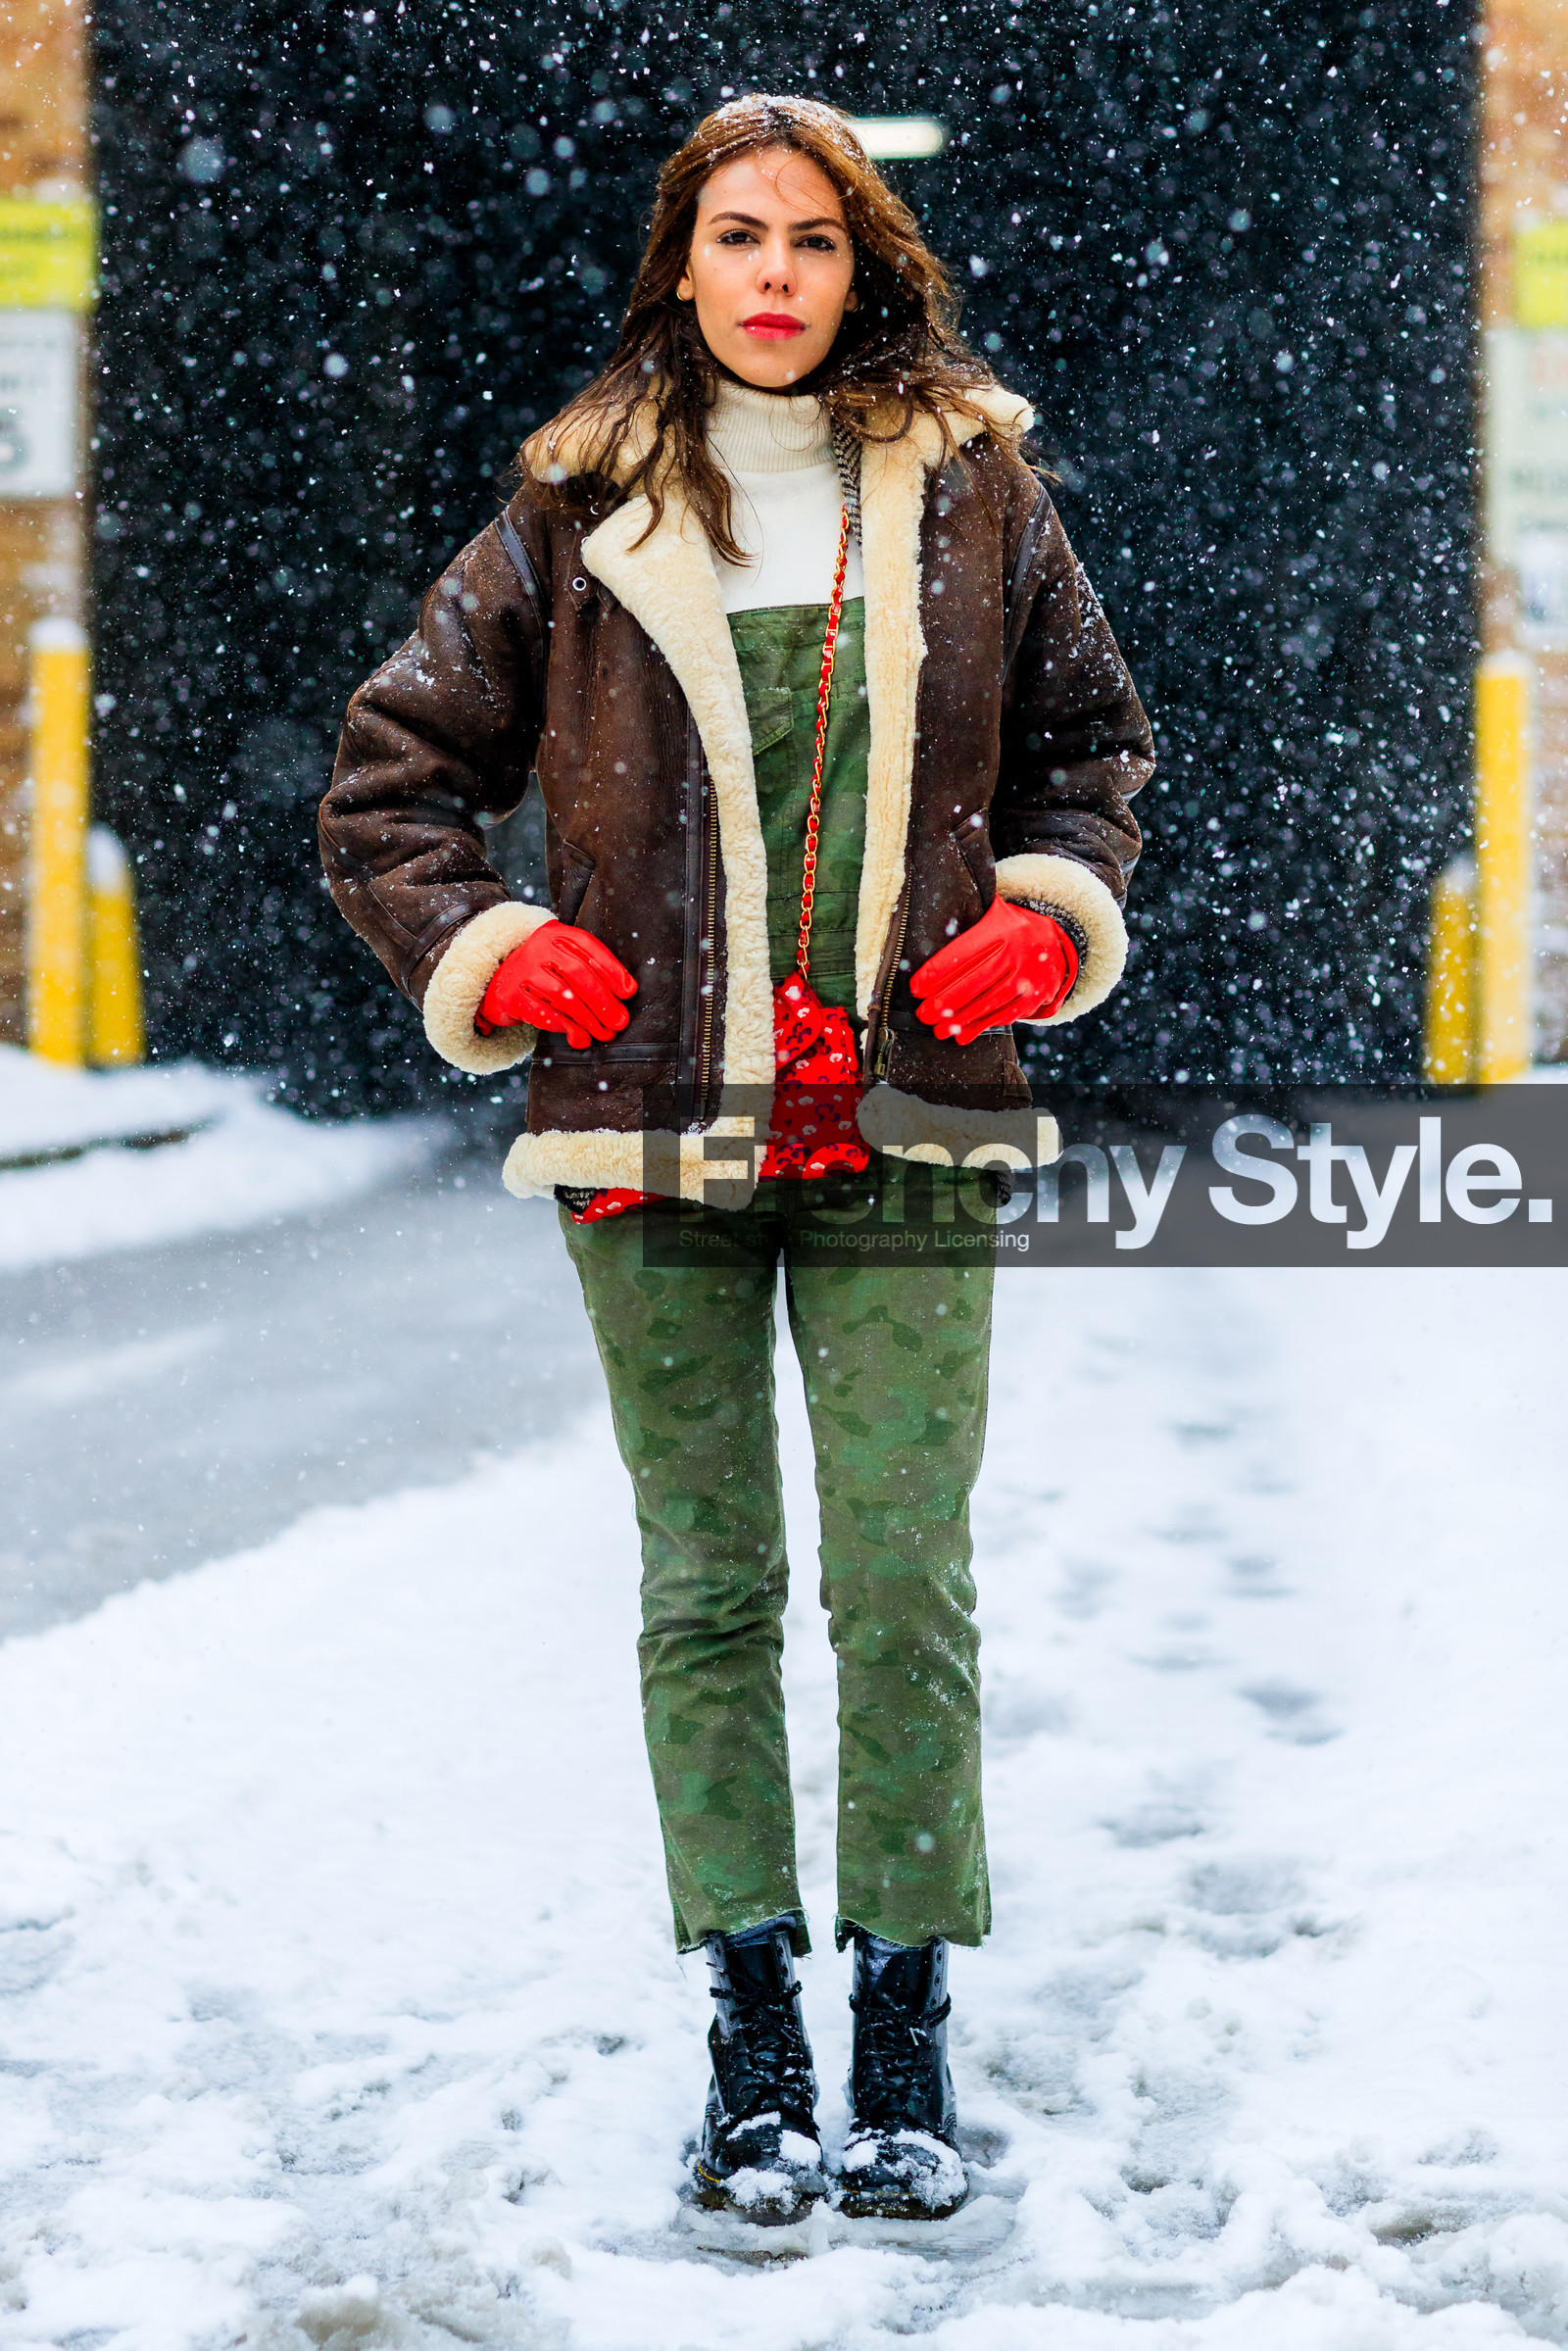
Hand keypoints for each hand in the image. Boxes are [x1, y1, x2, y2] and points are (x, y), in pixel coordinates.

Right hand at [475, 919, 636, 1049]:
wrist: (496, 982)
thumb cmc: (542, 973)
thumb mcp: (563, 961)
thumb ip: (590, 970)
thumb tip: (627, 992)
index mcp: (557, 934)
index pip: (590, 948)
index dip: (613, 971)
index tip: (628, 993)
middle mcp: (538, 947)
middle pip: (578, 973)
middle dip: (603, 1001)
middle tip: (619, 1022)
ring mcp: (522, 970)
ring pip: (562, 995)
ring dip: (587, 1019)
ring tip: (602, 1034)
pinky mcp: (511, 995)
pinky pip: (542, 1013)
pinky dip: (564, 1026)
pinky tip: (578, 1037)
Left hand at [909, 895, 1077, 1044]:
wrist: (1054, 942)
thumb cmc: (1008, 929)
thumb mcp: (991, 913)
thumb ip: (965, 917)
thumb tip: (930, 916)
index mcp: (1001, 927)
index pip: (964, 952)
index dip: (937, 972)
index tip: (917, 988)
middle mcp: (1018, 950)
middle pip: (976, 980)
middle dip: (946, 1000)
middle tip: (923, 1014)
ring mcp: (1030, 975)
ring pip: (990, 1001)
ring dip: (961, 1019)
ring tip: (938, 1030)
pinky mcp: (1036, 996)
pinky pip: (1006, 1014)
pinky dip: (982, 1026)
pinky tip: (962, 1036)